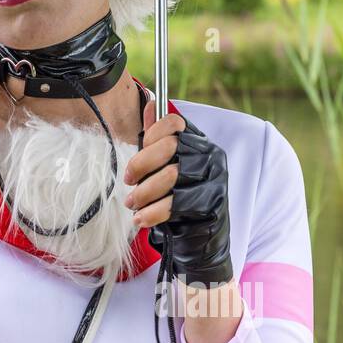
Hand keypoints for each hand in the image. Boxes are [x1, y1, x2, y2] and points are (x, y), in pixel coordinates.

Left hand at [124, 99, 232, 286]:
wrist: (199, 238)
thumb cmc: (176, 197)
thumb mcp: (164, 165)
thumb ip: (156, 137)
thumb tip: (148, 103)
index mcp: (198, 142)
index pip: (173, 123)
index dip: (150, 135)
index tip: (137, 151)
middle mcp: (210, 156)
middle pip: (170, 146)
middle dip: (140, 165)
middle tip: (128, 181)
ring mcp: (214, 180)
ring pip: (171, 175)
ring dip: (143, 192)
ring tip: (132, 203)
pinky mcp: (211, 204)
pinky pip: (176, 204)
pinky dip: (152, 213)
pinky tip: (141, 219)